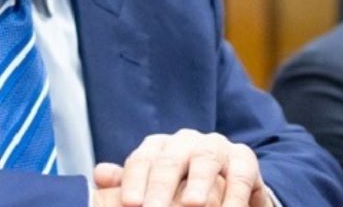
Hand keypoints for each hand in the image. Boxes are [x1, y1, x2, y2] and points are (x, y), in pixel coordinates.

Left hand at [91, 129, 270, 206]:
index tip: (129, 204)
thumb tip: (99, 174)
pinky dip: (234, 195)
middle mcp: (186, 142)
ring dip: (199, 183)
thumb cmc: (181, 188)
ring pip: (205, 159)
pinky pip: (240, 174)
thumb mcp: (152, 186)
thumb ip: (128, 181)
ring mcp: (216, 147)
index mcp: (160, 147)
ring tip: (192, 204)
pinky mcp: (243, 158)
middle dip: (161, 186)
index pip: (142, 160)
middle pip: (170, 159)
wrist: (226, 186)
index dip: (133, 181)